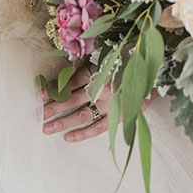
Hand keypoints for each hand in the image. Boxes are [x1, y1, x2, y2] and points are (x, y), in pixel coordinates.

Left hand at [40, 66, 157, 142]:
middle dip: (51, 108)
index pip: (68, 82)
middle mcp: (102, 87)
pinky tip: (68, 138)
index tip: (35, 96)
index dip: (52, 89)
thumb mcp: (107, 55)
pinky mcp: (120, 115)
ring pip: (80, 114)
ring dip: (62, 121)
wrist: (158, 70)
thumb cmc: (130, 59)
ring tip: (45, 128)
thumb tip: (65, 73)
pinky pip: (99, 127)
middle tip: (34, 116)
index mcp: (98, 70)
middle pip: (70, 99)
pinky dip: (84, 133)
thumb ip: (88, 63)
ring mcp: (111, 103)